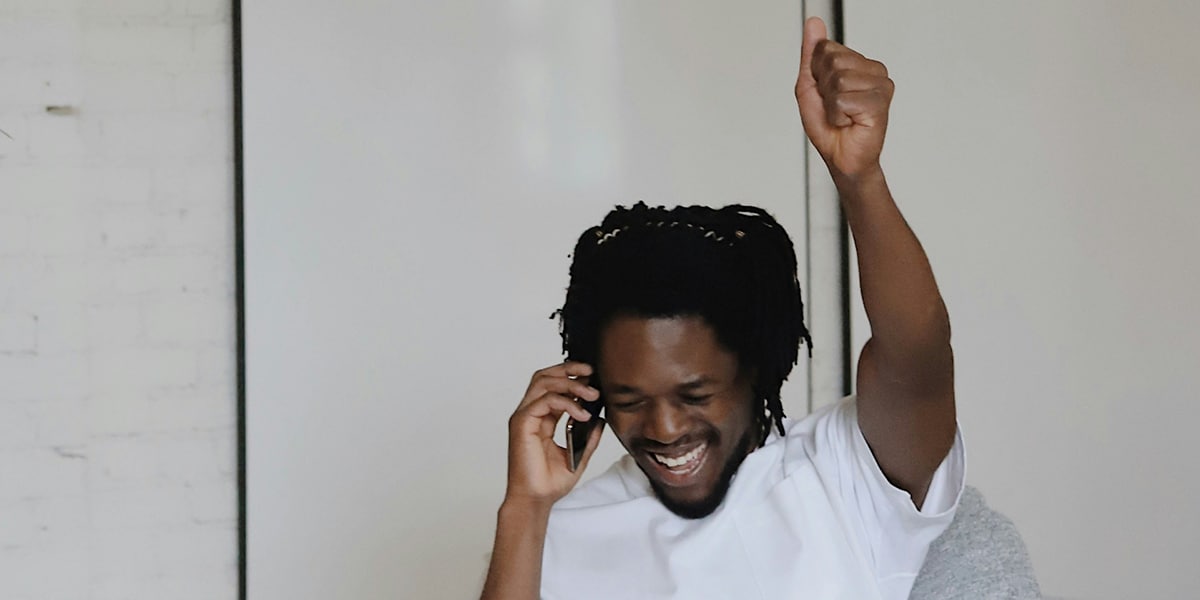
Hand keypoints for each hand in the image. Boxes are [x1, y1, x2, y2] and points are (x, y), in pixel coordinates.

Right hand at [504, 361, 604, 508]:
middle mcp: (531, 413)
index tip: (593, 376)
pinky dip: (566, 403)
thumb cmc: (550, 481)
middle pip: (545, 376)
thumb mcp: (578, 453)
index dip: (572, 375)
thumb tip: (601, 418)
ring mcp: (525, 417)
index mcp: (542, 418)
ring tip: (592, 394)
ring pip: (543, 382)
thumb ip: (588, 435)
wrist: (537, 499)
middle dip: (569, 369)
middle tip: (591, 373)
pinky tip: (582, 414)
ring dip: (570, 384)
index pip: (553, 385)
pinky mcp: (522, 424)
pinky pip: (544, 401)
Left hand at [795, 17, 893, 180]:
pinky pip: (842, 100)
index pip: (825, 48)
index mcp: (858, 62)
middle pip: (832, 60)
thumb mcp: (810, 86)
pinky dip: (837, 117)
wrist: (842, 158)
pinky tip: (850, 123)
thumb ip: (811, 54)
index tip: (826, 94)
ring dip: (830, 105)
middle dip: (823, 89)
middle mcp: (874, 70)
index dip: (816, 75)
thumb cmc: (829, 126)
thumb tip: (813, 23)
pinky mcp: (880, 103)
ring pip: (838, 79)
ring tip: (842, 116)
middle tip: (834, 108)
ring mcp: (881, 85)